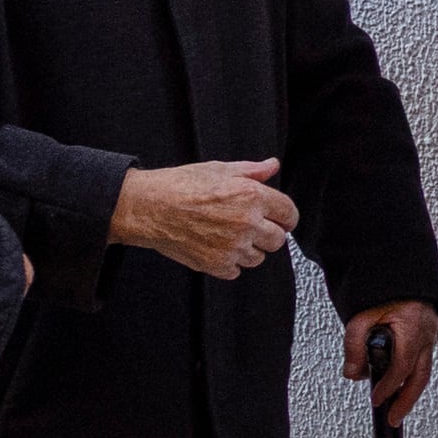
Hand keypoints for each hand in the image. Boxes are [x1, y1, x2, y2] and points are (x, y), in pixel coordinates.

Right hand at [112, 158, 299, 277]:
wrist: (148, 207)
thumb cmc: (179, 186)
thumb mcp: (219, 169)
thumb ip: (252, 170)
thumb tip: (272, 166)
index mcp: (251, 196)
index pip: (289, 213)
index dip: (286, 215)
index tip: (281, 218)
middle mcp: (246, 223)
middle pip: (278, 239)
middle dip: (268, 232)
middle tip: (250, 225)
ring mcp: (232, 248)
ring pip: (259, 257)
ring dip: (249, 248)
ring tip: (227, 233)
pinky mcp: (218, 265)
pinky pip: (237, 270)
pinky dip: (230, 261)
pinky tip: (215, 245)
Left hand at [344, 301, 437, 424]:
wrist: (398, 272)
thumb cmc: (383, 290)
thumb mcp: (360, 316)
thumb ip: (354, 345)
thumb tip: (353, 373)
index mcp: (412, 327)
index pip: (401, 367)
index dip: (389, 386)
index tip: (377, 399)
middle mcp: (426, 333)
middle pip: (420, 377)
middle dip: (406, 401)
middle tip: (394, 418)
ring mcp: (430, 335)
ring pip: (423, 371)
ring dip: (409, 391)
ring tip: (397, 408)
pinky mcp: (427, 335)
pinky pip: (422, 361)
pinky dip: (411, 376)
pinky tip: (400, 384)